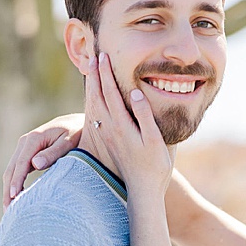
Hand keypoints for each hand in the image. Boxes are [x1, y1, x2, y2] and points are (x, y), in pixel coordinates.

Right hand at [2, 113, 85, 207]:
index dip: (16, 181)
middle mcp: (24, 142)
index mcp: (33, 139)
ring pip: (11, 170)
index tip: (13, 196)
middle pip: (11, 169)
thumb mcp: (69, 141)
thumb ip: (53, 153)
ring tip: (9, 208)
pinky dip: (14, 183)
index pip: (21, 164)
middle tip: (8, 210)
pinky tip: (15, 197)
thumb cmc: (77, 132)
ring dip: (8, 189)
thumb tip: (35, 164)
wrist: (77, 122)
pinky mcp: (27, 153)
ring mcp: (24, 147)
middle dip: (8, 190)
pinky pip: (17, 170)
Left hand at [83, 51, 172, 191]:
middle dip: (95, 75)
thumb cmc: (154, 166)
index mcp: (121, 125)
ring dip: (92, 86)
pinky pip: (95, 116)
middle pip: (98, 96)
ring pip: (94, 105)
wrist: (142, 190)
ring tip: (90, 70)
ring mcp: (106, 135)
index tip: (103, 56)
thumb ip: (145, 116)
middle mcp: (109, 128)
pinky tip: (93, 96)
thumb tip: (135, 93)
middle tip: (92, 55)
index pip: (110, 93)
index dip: (105, 73)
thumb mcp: (155, 140)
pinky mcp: (106, 141)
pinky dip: (93, 101)